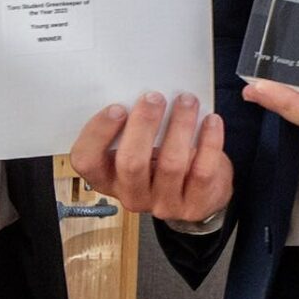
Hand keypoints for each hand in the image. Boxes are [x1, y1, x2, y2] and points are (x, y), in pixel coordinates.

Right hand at [66, 90, 230, 224]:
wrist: (199, 193)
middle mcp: (131, 194)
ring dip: (180, 126)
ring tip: (187, 101)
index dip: (98, 133)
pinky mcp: (194, 205)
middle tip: (155, 98)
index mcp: (108, 177)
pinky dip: (209, 142)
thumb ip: (131, 127)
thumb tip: (139, 92)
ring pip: (171, 164)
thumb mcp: (139, 147)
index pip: (87, 161)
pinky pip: (202, 172)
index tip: (118, 108)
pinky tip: (211, 121)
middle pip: (130, 163)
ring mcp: (163, 204)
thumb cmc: (163, 161)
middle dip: (143, 124)